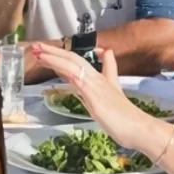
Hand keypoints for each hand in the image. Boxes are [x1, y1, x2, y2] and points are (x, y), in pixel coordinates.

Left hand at [31, 43, 151, 147]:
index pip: (78, 61)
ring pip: (72, 65)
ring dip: (53, 58)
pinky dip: (64, 70)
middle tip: (36, 46)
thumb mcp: (109, 99)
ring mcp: (95, 85)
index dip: (62, 54)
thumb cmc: (124, 118)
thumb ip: (99, 88)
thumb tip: (83, 80)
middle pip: (72, 58)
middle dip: (53, 52)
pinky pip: (77, 79)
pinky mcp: (94, 96)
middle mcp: (97, 78)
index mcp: (100, 78)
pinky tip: (53, 65)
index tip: (46, 51)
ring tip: (37, 53)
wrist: (138, 128)